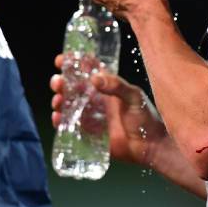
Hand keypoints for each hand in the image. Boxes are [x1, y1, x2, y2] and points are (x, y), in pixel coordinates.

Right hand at [50, 54, 165, 165]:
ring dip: (59, 100)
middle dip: (62, 82)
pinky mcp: (90, 132)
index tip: (61, 60)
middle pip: (74, 87)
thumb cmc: (146, 118)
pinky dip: (61, 120)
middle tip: (57, 82)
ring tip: (57, 101)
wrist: (150, 146)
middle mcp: (98, 98)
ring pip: (69, 105)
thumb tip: (94, 78)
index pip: (89, 69)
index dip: (73, 63)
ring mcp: (92, 115)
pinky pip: (70, 125)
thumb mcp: (134, 96)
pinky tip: (58, 118)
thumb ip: (116, 86)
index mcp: (109, 85)